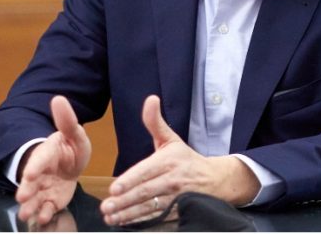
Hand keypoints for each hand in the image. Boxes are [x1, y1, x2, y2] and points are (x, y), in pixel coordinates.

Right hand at [16, 95, 91, 225]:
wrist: (71, 165)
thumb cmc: (70, 148)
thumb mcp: (74, 134)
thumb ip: (67, 120)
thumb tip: (58, 98)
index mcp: (47, 154)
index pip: (39, 159)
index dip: (34, 166)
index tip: (29, 174)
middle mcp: (41, 173)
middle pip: (31, 182)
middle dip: (26, 189)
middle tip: (22, 197)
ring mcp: (44, 188)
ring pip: (34, 198)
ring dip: (30, 206)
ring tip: (27, 214)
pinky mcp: (50, 201)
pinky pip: (46, 209)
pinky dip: (44, 214)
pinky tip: (44, 218)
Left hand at [99, 95, 259, 225]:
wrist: (214, 180)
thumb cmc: (186, 159)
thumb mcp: (171, 139)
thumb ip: (155, 122)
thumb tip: (150, 99)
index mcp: (169, 160)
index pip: (147, 172)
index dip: (130, 181)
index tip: (114, 188)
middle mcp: (173, 180)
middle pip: (146, 192)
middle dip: (125, 201)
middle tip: (106, 207)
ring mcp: (176, 198)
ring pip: (150, 208)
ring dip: (129, 214)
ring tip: (112, 217)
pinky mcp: (178, 212)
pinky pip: (158, 218)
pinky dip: (141, 222)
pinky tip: (125, 223)